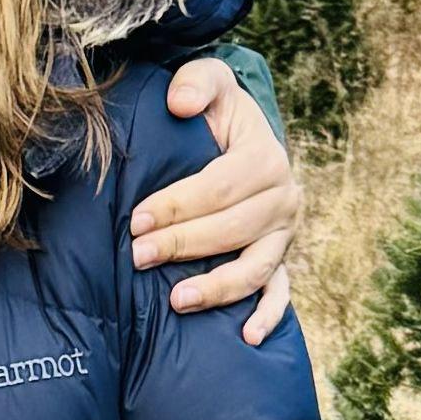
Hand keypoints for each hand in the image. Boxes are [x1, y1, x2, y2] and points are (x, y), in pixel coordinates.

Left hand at [137, 59, 303, 346]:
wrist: (240, 136)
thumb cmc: (214, 114)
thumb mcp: (207, 84)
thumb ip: (195, 82)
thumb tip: (180, 104)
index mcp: (265, 156)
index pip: (220, 187)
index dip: (177, 205)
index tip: (137, 221)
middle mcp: (283, 197)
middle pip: (233, 229)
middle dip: (183, 245)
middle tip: (139, 257)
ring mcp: (283, 234)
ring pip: (254, 267)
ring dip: (217, 288)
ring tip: (176, 300)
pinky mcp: (280, 258)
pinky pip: (280, 293)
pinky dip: (268, 317)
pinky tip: (246, 338)